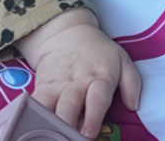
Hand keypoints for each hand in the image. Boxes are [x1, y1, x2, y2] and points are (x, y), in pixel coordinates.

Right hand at [16, 9, 140, 137]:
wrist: (66, 34)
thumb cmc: (98, 52)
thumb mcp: (121, 59)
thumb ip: (131, 83)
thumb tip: (133, 105)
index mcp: (99, 78)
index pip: (96, 99)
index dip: (92, 117)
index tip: (88, 134)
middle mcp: (77, 84)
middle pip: (69, 108)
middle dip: (67, 127)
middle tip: (67, 139)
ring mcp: (57, 86)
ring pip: (49, 108)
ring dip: (48, 124)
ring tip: (48, 136)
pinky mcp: (41, 88)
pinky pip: (34, 103)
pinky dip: (31, 115)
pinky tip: (31, 124)